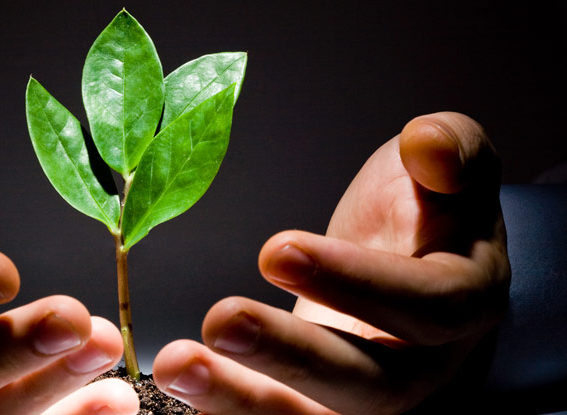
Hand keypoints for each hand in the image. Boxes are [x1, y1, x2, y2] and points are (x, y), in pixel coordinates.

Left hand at [153, 112, 508, 413]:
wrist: (404, 255)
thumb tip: (428, 144)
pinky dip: (229, 409)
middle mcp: (428, 366)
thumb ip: (452, 150)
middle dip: (293, 356)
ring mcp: (372, 396)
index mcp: (467, 299)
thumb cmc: (423, 206)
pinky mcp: (320, 403)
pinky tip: (182, 381)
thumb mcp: (445, 162)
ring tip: (178, 366)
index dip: (357, 283)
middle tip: (221, 320)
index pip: (428, 307)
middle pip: (374, 386)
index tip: (277, 250)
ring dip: (243, 401)